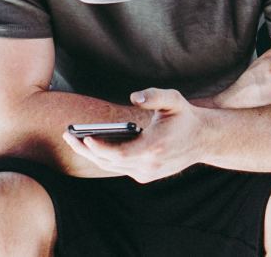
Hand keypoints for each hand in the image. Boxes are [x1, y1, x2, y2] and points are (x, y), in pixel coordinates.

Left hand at [61, 88, 211, 182]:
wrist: (203, 140)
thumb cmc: (185, 117)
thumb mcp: (174, 99)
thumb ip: (154, 95)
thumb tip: (134, 96)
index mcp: (154, 148)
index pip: (120, 154)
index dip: (100, 147)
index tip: (83, 137)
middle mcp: (149, 165)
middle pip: (109, 162)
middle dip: (85, 149)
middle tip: (67, 135)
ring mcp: (147, 173)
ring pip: (111, 167)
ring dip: (91, 154)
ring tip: (73, 139)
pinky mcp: (145, 175)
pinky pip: (119, 168)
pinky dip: (103, 158)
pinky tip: (90, 145)